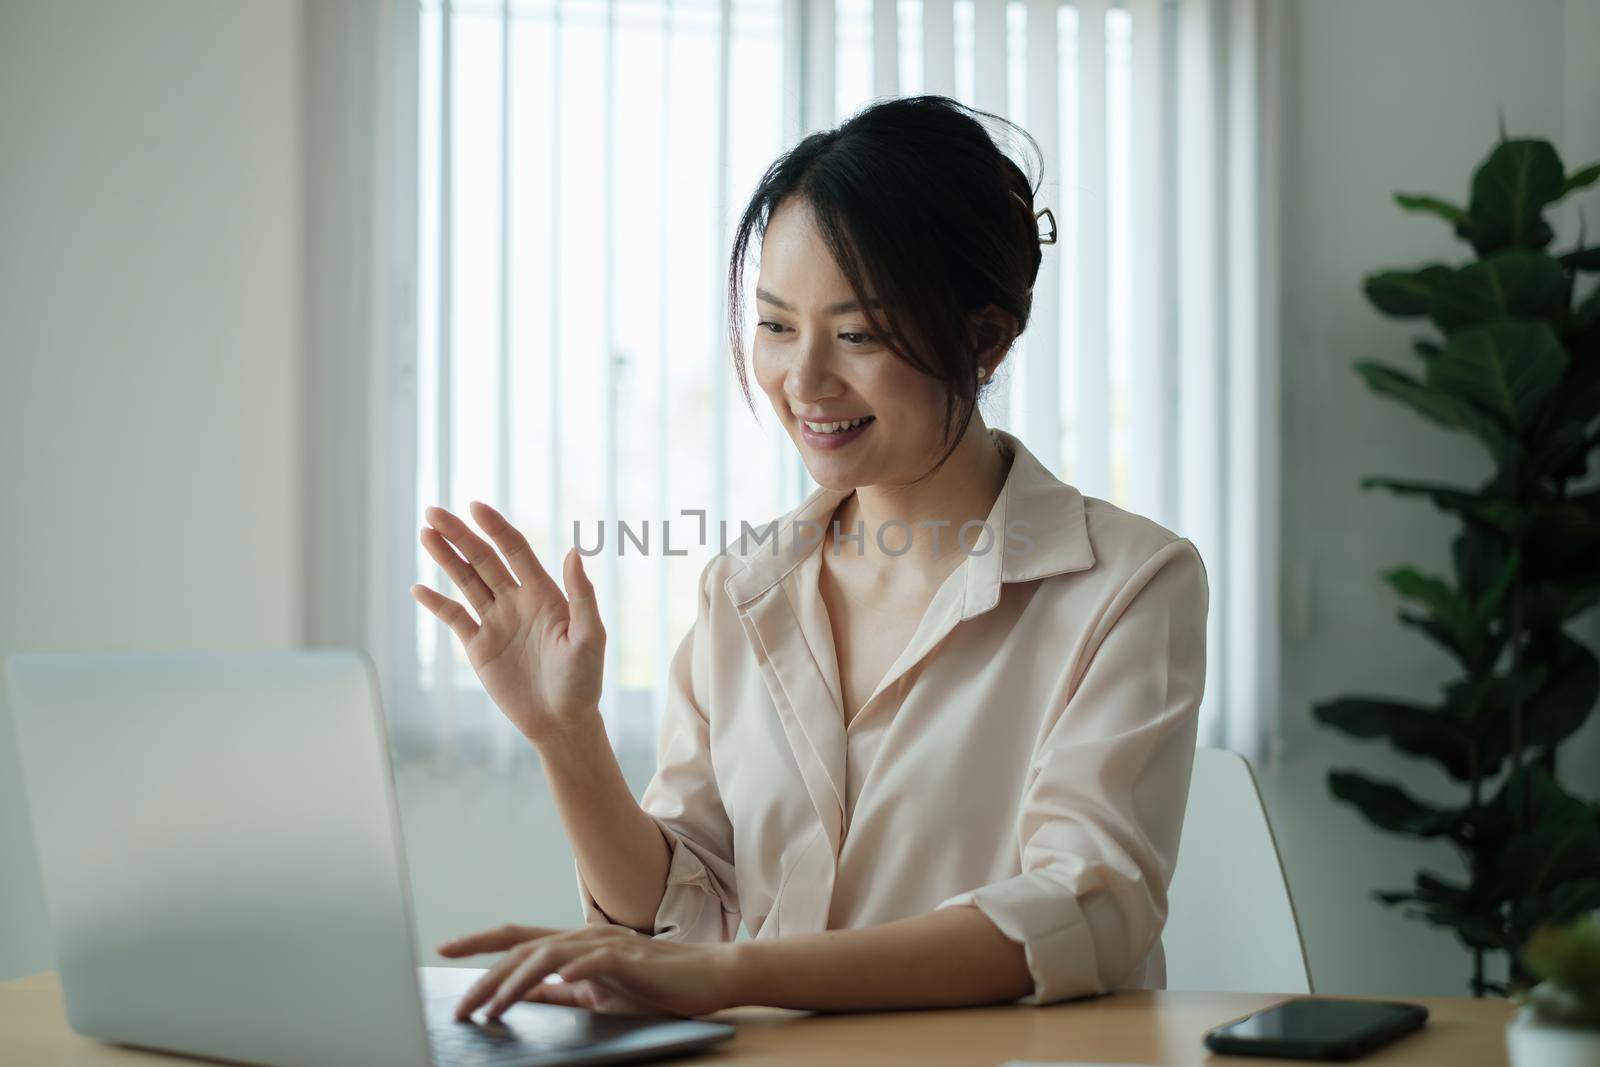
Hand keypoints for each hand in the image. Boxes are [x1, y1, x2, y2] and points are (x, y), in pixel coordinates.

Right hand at [412, 501, 604, 744]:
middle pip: (483, 559)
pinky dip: (436, 604)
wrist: (562, 722)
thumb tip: (573, 551)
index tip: (475, 506)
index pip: (514, 550)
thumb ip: (582, 595)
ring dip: (445, 558)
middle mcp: (516, 601)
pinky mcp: (479, 648)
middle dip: (459, 535)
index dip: (495, 527)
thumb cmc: (583, 680)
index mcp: (543, 593)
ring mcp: (496, 622)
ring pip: (466, 582)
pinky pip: (454, 619)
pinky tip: (418, 588)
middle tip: (434, 512)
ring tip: (425, 533)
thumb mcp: (589, 636)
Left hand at [437, 924, 740, 1019]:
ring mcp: (607, 943)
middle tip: (460, 1009)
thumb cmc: (654, 986)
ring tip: (493, 1010)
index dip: (480, 942)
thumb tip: (523, 995)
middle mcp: (585, 935)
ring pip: (549, 955)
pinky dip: (574, 970)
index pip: (518, 938)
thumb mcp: (598, 993)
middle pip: (524, 949)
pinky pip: (595, 961)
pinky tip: (556, 981)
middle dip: (486, 979)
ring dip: (516, 983)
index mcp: (575, 943)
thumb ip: (561, 992)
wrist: (707, 976)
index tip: (445, 950)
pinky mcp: (631, 958)